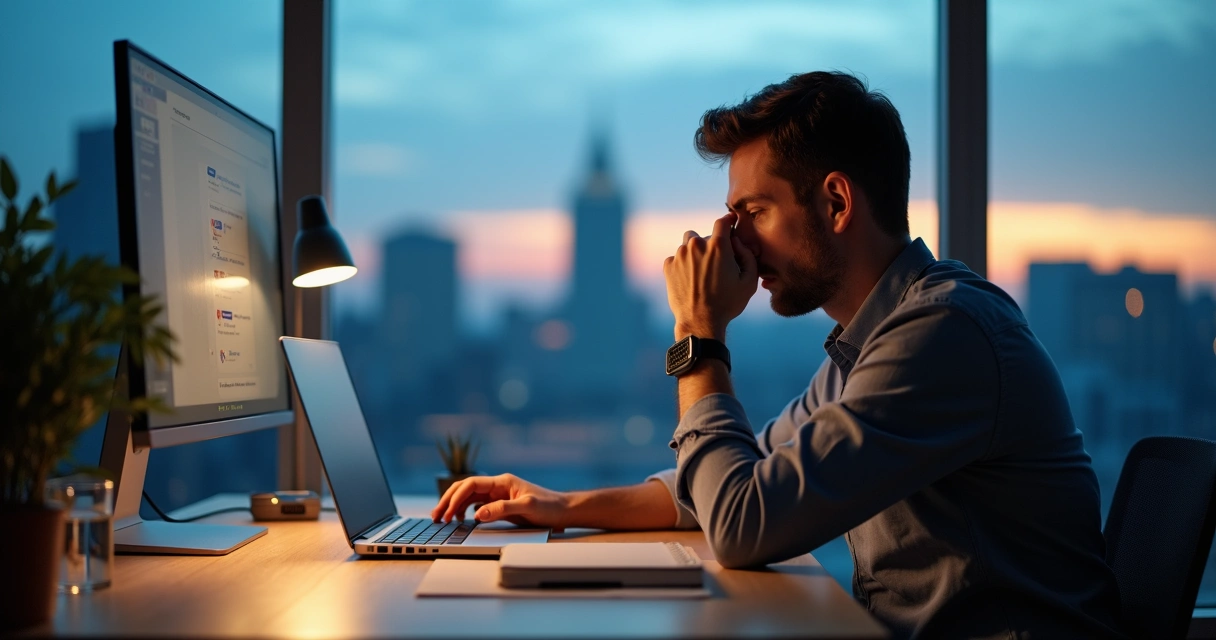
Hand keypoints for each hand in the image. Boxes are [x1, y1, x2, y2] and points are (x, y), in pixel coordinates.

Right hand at [431, 473, 569, 531]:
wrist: (564, 511)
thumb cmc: (549, 507)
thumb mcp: (527, 508)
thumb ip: (502, 509)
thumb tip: (478, 514)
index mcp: (502, 482)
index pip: (471, 484)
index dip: (456, 496)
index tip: (447, 511)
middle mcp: (498, 486)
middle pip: (465, 489)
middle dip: (448, 500)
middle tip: (435, 516)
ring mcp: (498, 495)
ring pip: (468, 497)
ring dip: (453, 506)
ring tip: (442, 519)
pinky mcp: (500, 505)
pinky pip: (476, 505)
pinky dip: (464, 511)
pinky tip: (460, 520)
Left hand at [663, 212, 758, 340]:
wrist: (700, 322)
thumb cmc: (728, 303)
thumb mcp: (749, 281)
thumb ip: (748, 255)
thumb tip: (737, 242)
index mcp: (718, 246)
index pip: (722, 222)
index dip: (728, 221)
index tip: (730, 222)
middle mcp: (697, 245)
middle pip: (705, 236)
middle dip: (712, 246)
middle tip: (717, 265)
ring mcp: (680, 255)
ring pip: (689, 244)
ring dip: (696, 253)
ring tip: (702, 273)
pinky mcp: (668, 266)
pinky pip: (677, 257)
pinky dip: (683, 264)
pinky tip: (691, 280)